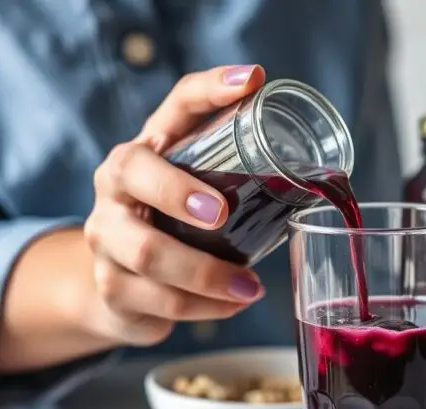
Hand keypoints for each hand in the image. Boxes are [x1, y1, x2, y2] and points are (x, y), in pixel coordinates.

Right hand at [83, 65, 268, 345]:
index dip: (210, 90)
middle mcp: (116, 186)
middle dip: (178, 192)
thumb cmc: (171, 222)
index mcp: (147, 149)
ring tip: (250, 287)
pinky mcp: (112, 288)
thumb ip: (241, 175)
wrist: (116, 278)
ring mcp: (106, 238)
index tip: (250, 83)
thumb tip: (318, 168)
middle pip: (133, 174)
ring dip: (205, 273)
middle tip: (222, 214)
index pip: (176, 105)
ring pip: (147, 253)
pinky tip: (231, 306)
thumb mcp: (198, 191)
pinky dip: (202, 308)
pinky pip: (157, 302)